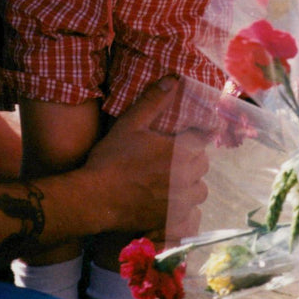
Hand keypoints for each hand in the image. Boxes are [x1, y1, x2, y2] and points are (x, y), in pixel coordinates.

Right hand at [84, 76, 208, 236]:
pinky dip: (184, 206)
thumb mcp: (131, 123)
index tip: (182, 138)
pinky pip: (190, 211)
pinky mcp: (173, 219)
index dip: (192, 137)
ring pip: (199, 189)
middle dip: (191, 159)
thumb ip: (153, 101)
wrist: (96, 198)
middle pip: (202, 164)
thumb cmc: (112, 159)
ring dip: (191, 183)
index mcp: (181, 151)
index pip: (202, 139)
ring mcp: (181, 200)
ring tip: (173, 180)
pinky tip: (168, 200)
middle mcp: (187, 176)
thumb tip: (173, 79)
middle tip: (172, 157)